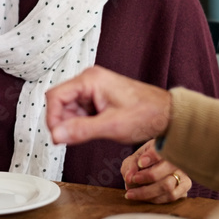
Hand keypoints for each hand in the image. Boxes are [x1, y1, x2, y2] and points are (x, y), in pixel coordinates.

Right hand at [45, 65, 170, 144]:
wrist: (167, 114)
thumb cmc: (146, 114)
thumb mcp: (111, 125)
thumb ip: (81, 130)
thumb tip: (56, 135)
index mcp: (90, 80)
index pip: (55, 96)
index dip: (52, 117)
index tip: (56, 136)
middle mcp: (89, 80)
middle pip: (60, 102)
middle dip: (64, 122)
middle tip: (73, 138)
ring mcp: (93, 89)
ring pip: (69, 109)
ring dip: (74, 124)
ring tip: (92, 132)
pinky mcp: (98, 98)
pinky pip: (80, 112)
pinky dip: (82, 124)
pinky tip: (95, 130)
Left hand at [121, 140, 190, 203]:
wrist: (149, 175)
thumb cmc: (140, 165)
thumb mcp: (133, 161)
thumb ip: (130, 166)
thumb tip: (130, 177)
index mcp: (164, 144)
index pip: (164, 148)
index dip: (153, 156)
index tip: (141, 163)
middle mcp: (177, 158)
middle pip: (168, 167)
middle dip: (147, 176)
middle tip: (132, 180)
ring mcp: (183, 172)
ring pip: (168, 185)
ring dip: (147, 191)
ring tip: (132, 193)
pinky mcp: (184, 186)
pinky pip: (171, 196)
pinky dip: (155, 199)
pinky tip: (144, 198)